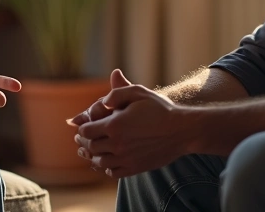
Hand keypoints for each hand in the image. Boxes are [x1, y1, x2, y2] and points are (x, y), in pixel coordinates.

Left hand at [74, 69, 190, 177]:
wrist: (181, 130)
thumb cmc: (160, 109)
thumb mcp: (138, 92)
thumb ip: (116, 93)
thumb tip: (102, 102)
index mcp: (114, 125)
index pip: (85, 131)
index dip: (82, 128)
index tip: (84, 127)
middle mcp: (117, 144)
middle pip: (90, 147)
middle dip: (86, 142)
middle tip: (84, 139)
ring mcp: (125, 158)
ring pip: (99, 162)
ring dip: (94, 156)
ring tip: (95, 151)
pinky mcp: (134, 168)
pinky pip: (113, 172)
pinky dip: (107, 167)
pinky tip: (109, 160)